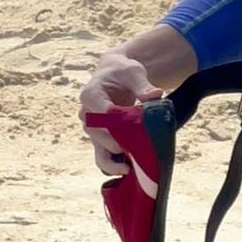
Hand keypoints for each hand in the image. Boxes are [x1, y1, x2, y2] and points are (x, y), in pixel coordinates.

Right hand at [79, 51, 163, 175]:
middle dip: (120, 144)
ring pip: (100, 151)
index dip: (119, 125)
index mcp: (91, 95)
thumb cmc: (124, 72)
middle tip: (142, 149)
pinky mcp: (99, 140)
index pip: (102, 114)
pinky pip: (103, 157)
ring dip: (118, 160)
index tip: (136, 132)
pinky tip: (130, 170)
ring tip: (137, 164)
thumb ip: (143, 85)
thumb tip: (155, 95)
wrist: (115, 75)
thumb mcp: (134, 72)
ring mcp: (92, 129)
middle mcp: (86, 114)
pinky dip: (114, 166)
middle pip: (100, 136)